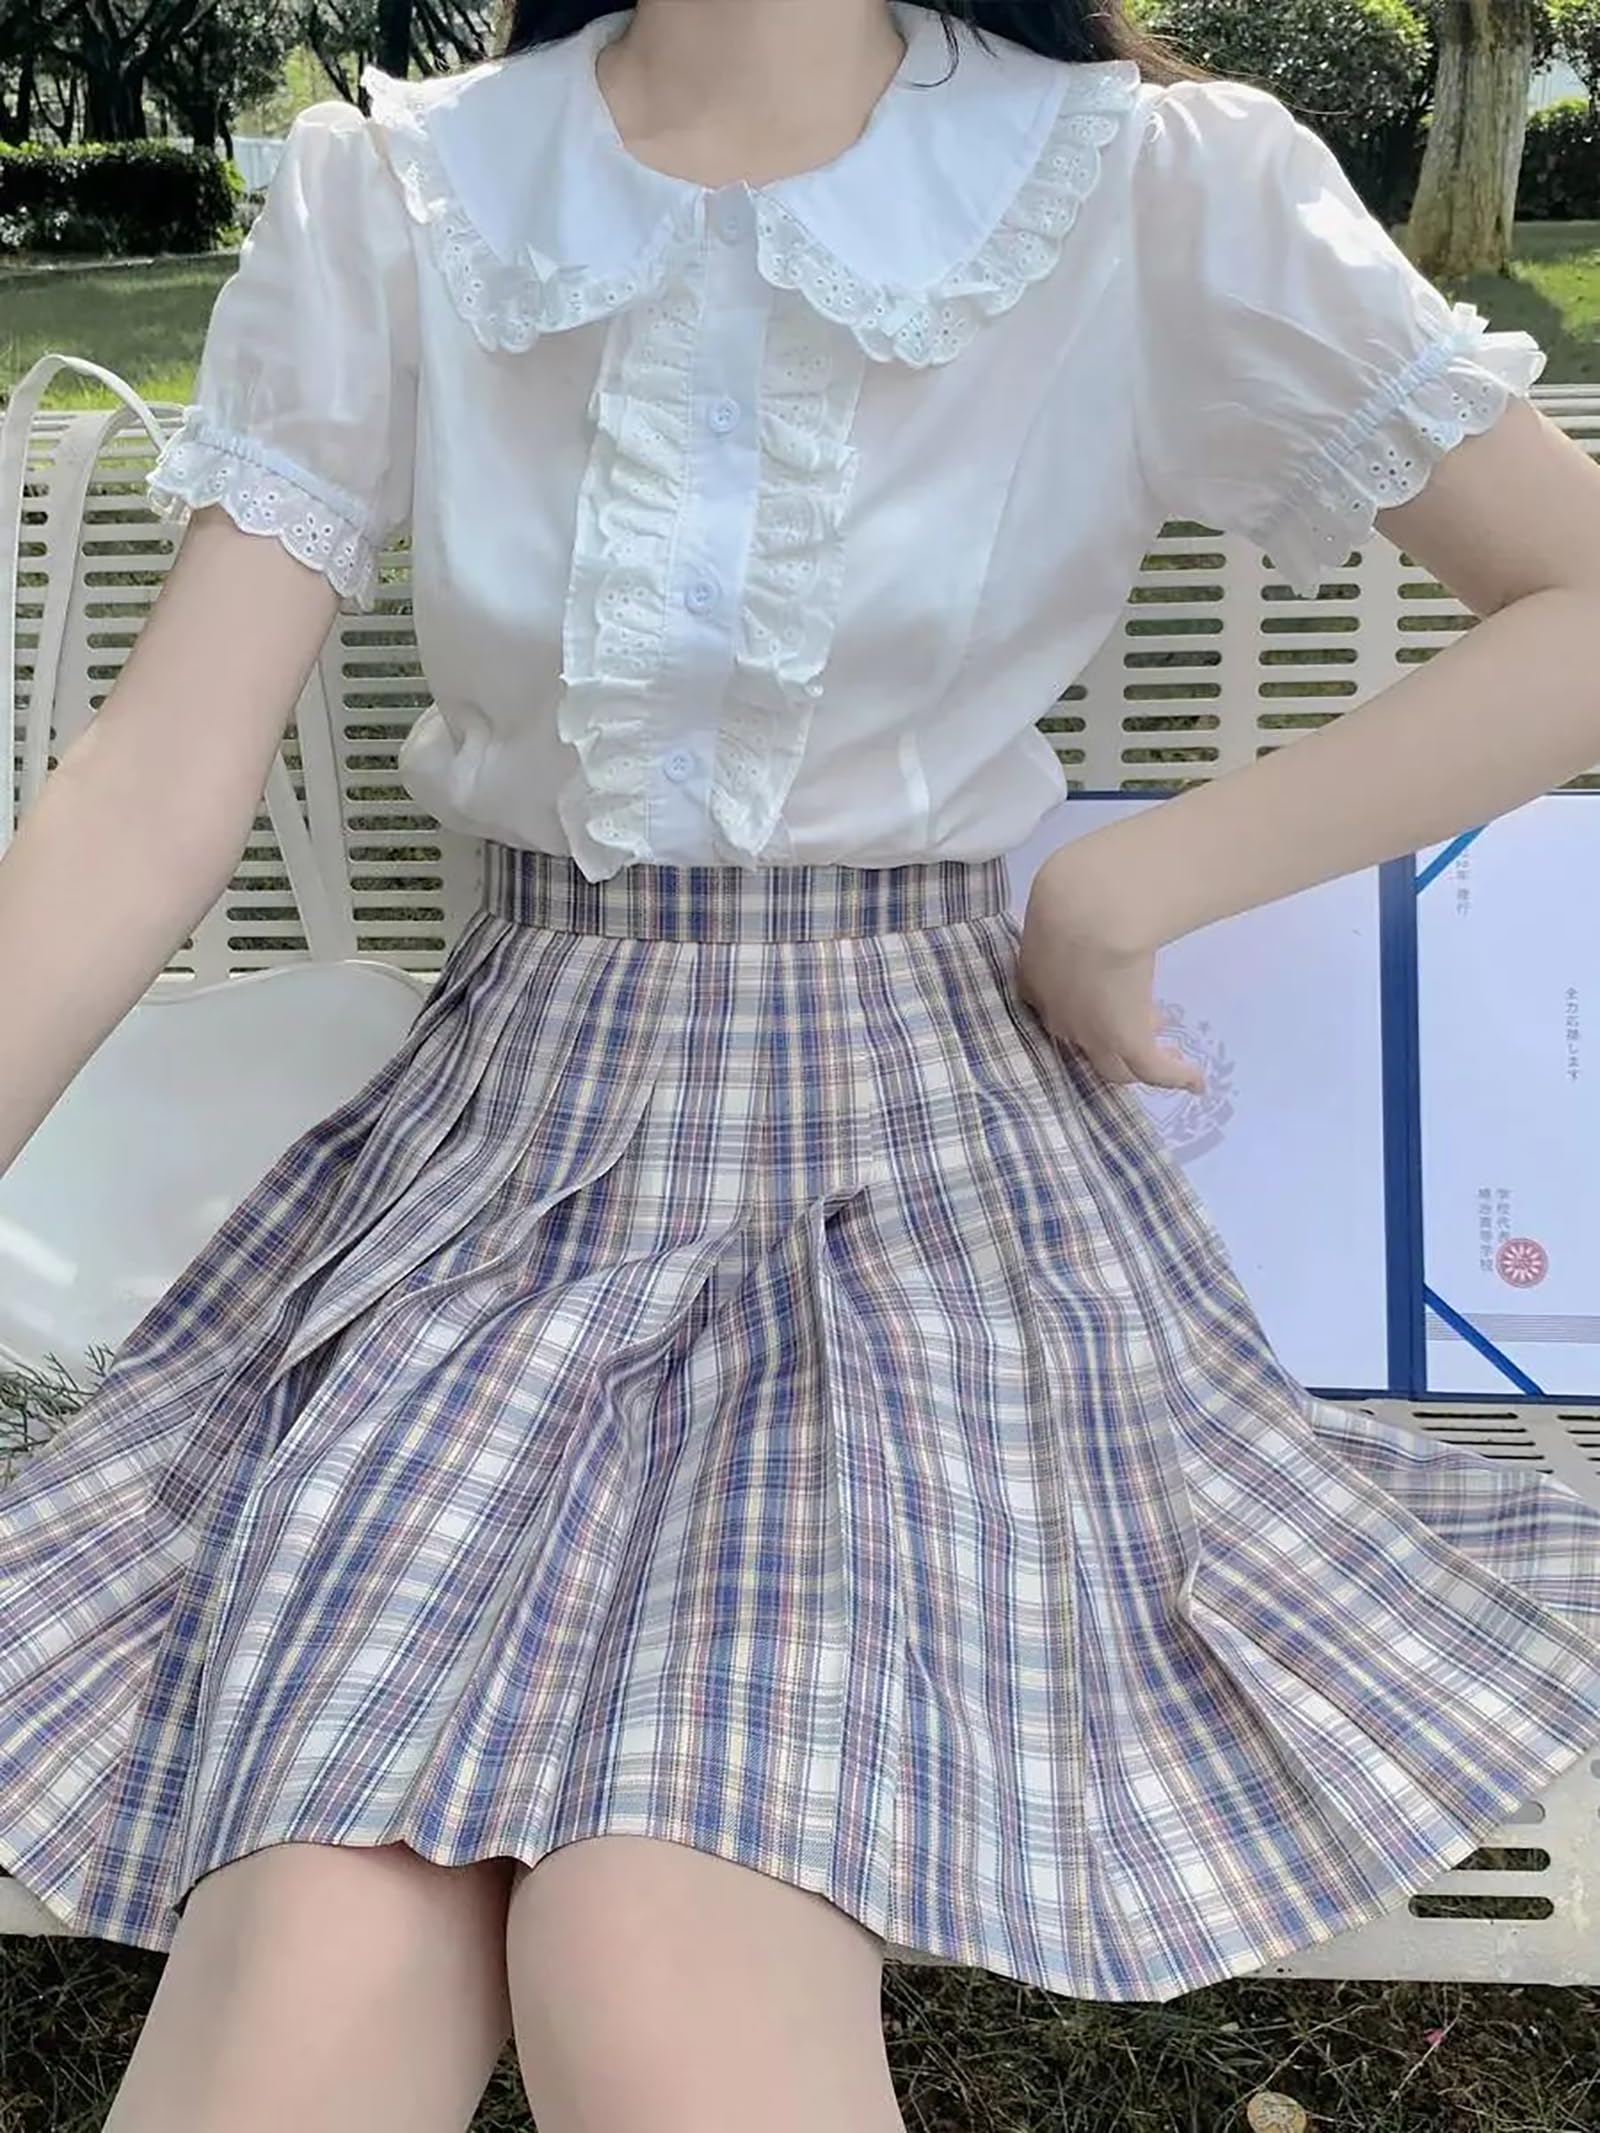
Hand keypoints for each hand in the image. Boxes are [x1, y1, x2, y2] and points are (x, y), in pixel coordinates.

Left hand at [1016, 847, 1203, 1092]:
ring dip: (1138, 1060)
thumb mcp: (1058, 897)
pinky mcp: (1126, 1039)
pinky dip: (1175, 1077)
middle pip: (1080, 1043)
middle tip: (1144, 1018)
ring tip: (1166, 1051)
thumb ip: (1067, 908)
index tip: (1102, 989)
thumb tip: (1087, 891)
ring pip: (1114, 1065)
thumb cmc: (1072, 891)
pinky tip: (1197, 1082)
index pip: (1050, 1008)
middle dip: (1108, 1034)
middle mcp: (1058, 1016)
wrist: (1087, 907)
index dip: (1077, 1005)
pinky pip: (1153, 1070)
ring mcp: (1090, 1033)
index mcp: (1035, 980)